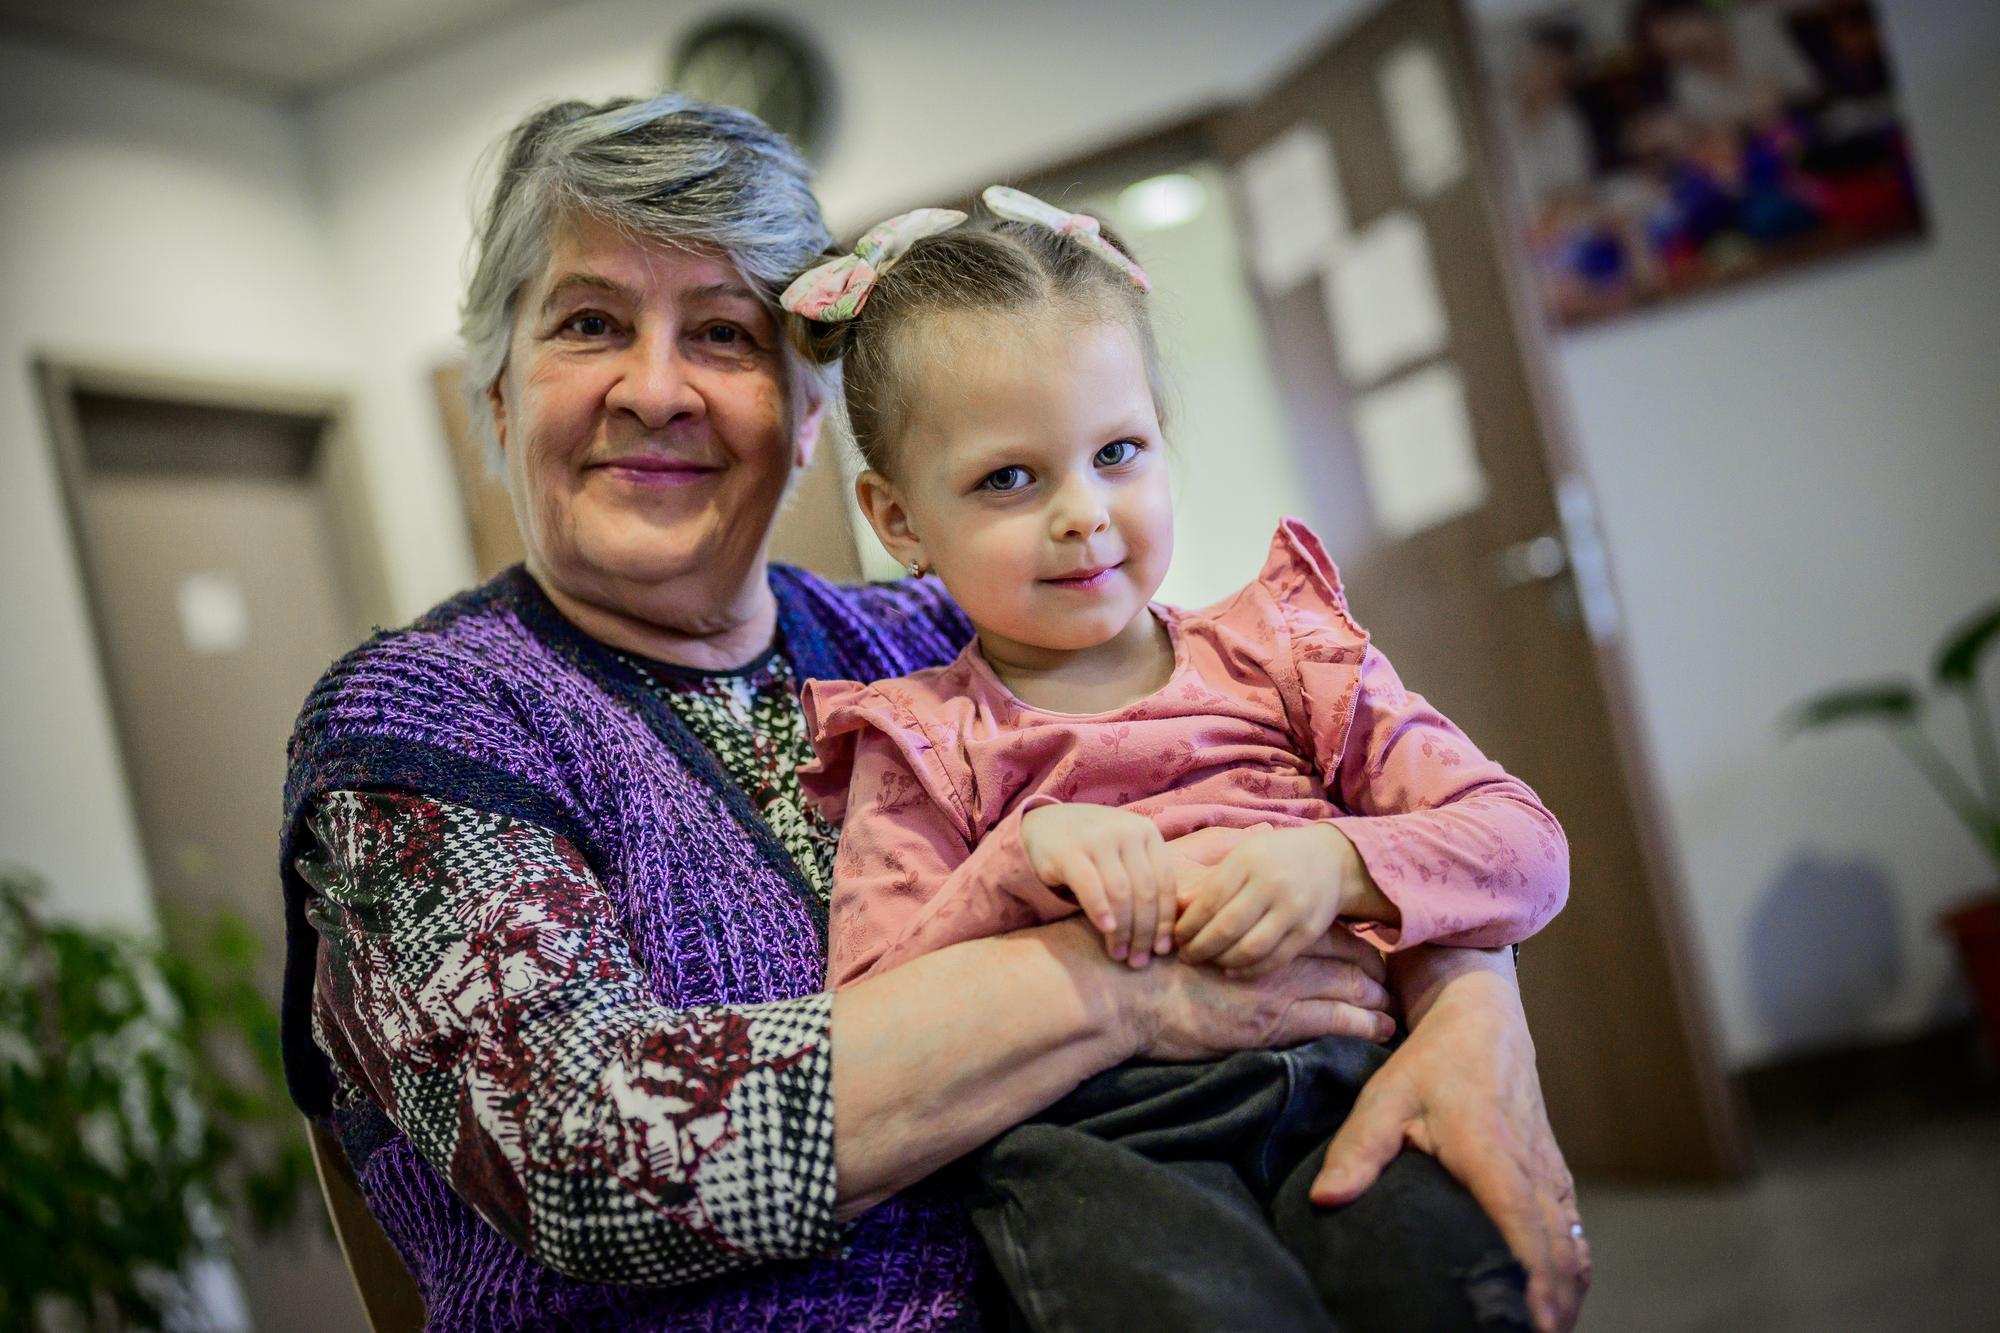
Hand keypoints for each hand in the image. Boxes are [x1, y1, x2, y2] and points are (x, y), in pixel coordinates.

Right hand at [1023, 803, 1177, 966]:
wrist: (1045, 824)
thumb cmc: (1094, 848)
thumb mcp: (1126, 852)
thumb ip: (1147, 877)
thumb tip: (1168, 934)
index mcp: (1147, 832)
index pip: (1165, 883)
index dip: (1165, 921)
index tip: (1162, 950)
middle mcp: (1125, 831)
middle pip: (1145, 891)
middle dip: (1144, 932)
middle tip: (1139, 961)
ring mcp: (1097, 838)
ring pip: (1120, 893)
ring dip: (1122, 930)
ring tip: (1119, 954)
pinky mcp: (1068, 851)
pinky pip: (1090, 887)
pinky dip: (1100, 912)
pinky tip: (1105, 931)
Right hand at [1122, 927, 1394, 1061]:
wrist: (1124, 992)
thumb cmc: (1144, 960)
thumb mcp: (1180, 924)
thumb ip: (1209, 915)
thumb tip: (1215, 908)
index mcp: (1256, 927)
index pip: (1320, 929)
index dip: (1351, 940)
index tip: (1366, 951)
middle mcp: (1273, 951)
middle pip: (1343, 955)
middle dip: (1374, 970)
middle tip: (1393, 982)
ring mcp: (1276, 985)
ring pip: (1348, 986)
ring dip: (1377, 998)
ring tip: (1394, 1010)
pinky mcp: (1272, 1021)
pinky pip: (1334, 1020)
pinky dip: (1364, 1023)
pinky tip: (1382, 1030)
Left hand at [1173, 824, 1359, 976]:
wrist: (1330, 860)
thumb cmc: (1273, 857)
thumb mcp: (1241, 855)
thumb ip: (1210, 881)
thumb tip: (1176, 906)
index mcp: (1249, 861)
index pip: (1210, 900)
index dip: (1188, 924)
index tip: (1175, 937)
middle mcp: (1272, 884)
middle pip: (1227, 928)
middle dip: (1200, 947)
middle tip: (1186, 956)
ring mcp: (1294, 909)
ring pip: (1250, 948)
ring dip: (1222, 961)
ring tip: (1208, 962)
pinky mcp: (1309, 932)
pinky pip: (1274, 960)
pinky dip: (1249, 970)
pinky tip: (1232, 969)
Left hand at [1311, 949, 1588, 1331]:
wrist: (1483, 1018)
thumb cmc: (1431, 1059)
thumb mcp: (1385, 1094)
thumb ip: (1358, 1148)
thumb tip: (1326, 1200)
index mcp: (1492, 1154)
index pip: (1521, 1229)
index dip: (1527, 1281)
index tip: (1522, 1321)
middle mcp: (1532, 1170)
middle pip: (1555, 1255)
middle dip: (1545, 1308)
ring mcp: (1549, 1173)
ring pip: (1571, 1249)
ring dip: (1562, 1296)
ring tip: (1534, 1332)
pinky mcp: (1554, 1175)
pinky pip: (1572, 1234)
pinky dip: (1568, 1273)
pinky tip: (1551, 1304)